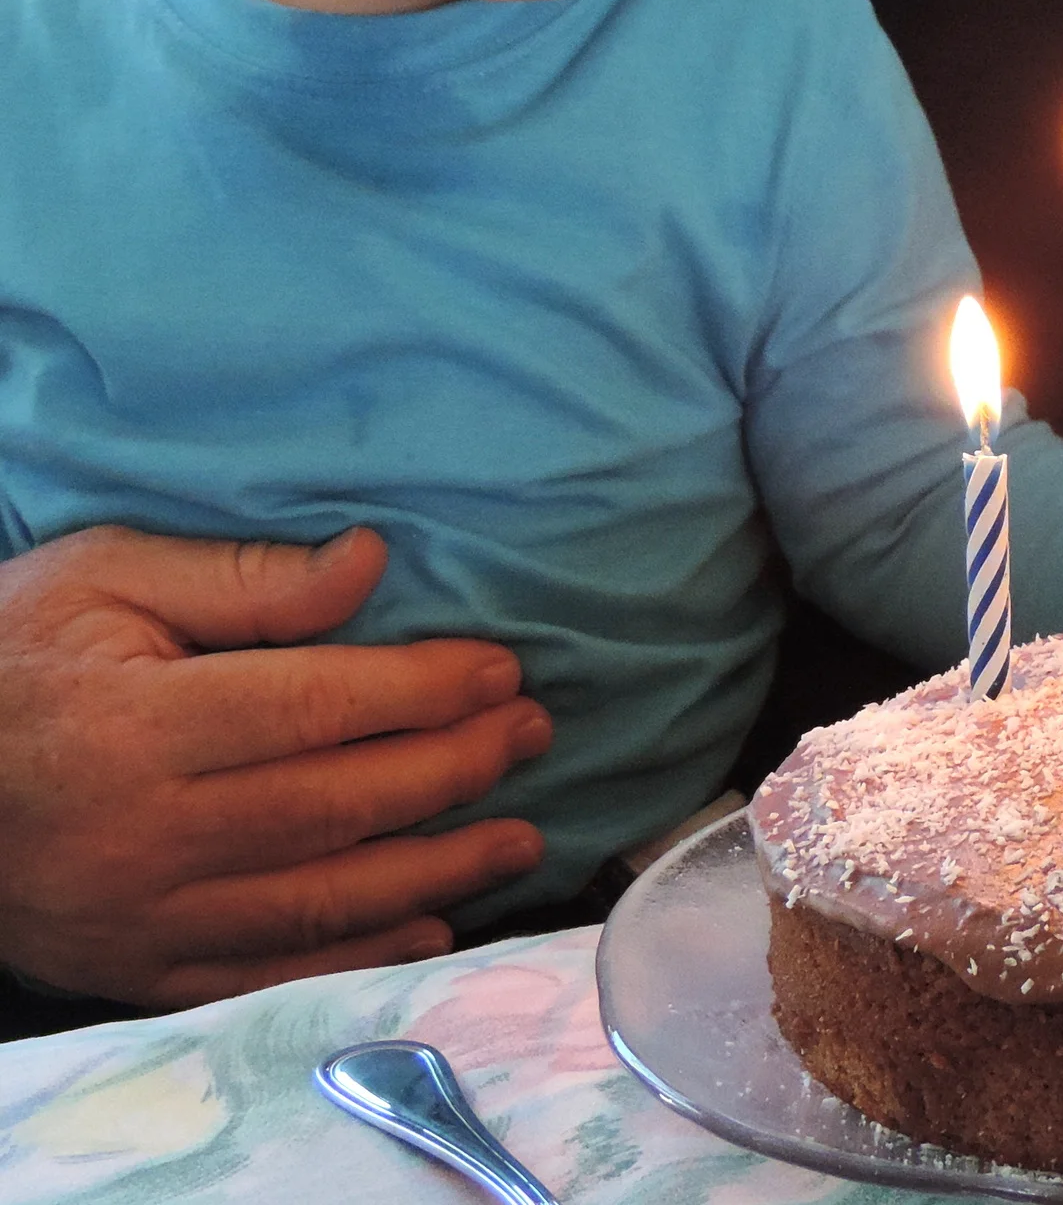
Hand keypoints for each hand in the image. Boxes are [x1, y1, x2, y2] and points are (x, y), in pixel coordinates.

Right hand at [0, 525, 552, 1008]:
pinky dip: (355, 956)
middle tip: (534, 735)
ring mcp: (137, 915)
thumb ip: (244, 579)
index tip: (501, 672)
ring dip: (436, 872)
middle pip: (335, 806)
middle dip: (454, 771)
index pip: (318, 708)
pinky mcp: (131, 969)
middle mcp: (144, 831)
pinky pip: (263, 975)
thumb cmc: (12, 655)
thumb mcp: (103, 578)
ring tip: (520, 838)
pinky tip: (430, 927)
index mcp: (140, 723)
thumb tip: (371, 563)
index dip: (424, 690)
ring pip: (317, 901)